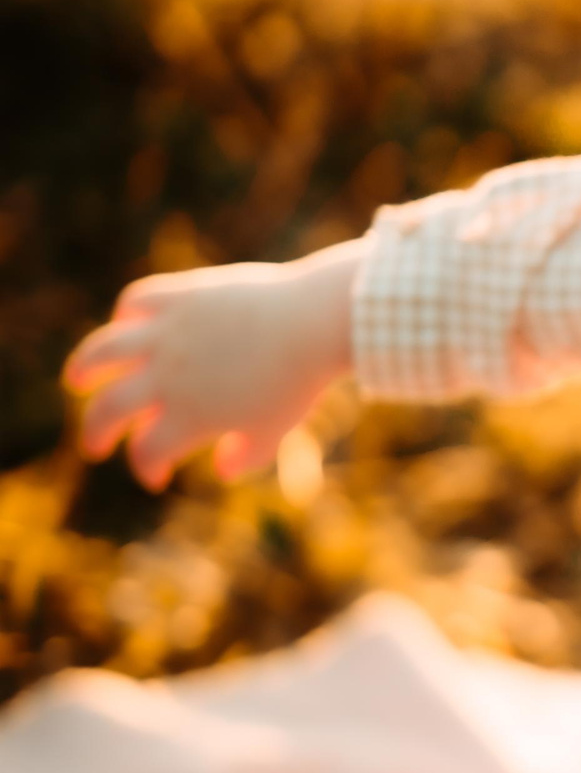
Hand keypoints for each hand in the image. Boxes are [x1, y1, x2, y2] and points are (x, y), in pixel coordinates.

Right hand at [64, 239, 365, 489]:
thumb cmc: (298, 383)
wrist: (313, 323)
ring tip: (76, 379)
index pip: (148, 451)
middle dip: (96, 432)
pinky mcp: (178, 295)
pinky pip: (137, 302)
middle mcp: (168, 376)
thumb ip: (248, 455)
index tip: (156, 477)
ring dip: (84, 367)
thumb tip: (224, 470)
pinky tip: (127, 325)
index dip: (147, 469)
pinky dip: (126, 315)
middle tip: (95, 445)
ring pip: (105, 350)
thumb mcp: (276, 429)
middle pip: (110, 408)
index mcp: (190, 415)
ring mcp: (167, 333)